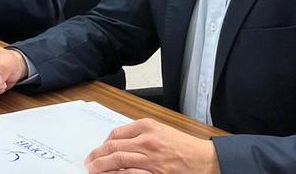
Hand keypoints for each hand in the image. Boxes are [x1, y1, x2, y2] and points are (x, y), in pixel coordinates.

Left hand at [85, 119, 219, 172]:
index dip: (103, 144)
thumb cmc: (183, 145)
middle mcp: (147, 141)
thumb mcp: (160, 130)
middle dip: (97, 156)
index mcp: (146, 127)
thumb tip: (117, 141)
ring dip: (102, 167)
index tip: (97, 151)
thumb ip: (139, 133)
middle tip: (89, 163)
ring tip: (94, 171)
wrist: (206, 159)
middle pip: (113, 147)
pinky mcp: (156, 173)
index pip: (115, 134)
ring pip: (118, 161)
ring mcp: (151, 159)